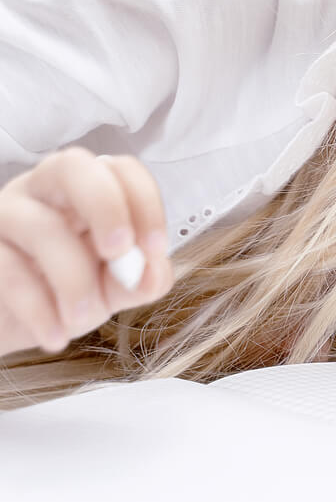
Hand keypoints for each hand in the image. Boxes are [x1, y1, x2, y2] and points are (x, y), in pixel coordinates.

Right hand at [0, 148, 172, 357]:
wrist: (9, 327)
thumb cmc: (63, 295)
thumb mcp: (110, 289)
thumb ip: (140, 280)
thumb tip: (151, 271)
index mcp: (85, 194)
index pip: (120, 169)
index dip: (144, 202)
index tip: (155, 248)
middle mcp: (41, 192)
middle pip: (72, 166)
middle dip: (106, 208)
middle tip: (118, 253)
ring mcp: (3, 217)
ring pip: (42, 227)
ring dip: (74, 280)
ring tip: (82, 318)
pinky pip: (10, 271)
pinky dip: (40, 311)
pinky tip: (55, 336)